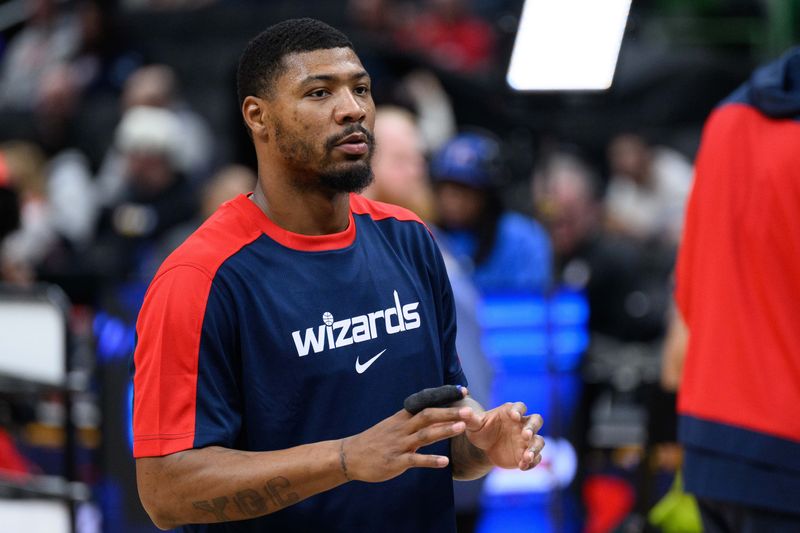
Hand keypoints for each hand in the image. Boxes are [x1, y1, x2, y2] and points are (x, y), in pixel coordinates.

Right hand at [342, 407, 470, 482]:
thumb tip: (432, 415)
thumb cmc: (374, 441)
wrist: (349, 455)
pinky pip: (415, 459)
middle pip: (428, 416)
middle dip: (449, 412)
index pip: (426, 403)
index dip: (445, 397)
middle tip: (469, 410)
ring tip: (462, 428)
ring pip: (425, 435)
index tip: (463, 391)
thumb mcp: (392, 426)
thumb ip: (411, 421)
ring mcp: (399, 444)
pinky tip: (445, 462)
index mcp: (403, 418)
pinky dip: (430, 460)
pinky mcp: (396, 461)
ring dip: (444, 431)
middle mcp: (402, 428)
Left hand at [462, 401, 543, 470]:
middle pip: (536, 421)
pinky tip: (522, 466)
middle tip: (526, 435)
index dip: (519, 410)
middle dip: (532, 427)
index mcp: (510, 412)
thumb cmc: (480, 431)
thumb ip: (470, 419)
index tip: (514, 416)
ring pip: (539, 440)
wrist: (483, 449)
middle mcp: (522, 424)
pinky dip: (532, 463)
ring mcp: (526, 440)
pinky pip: (536, 458)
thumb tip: (464, 412)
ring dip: (535, 448)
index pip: (520, 407)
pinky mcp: (526, 453)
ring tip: (526, 457)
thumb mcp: (474, 425)